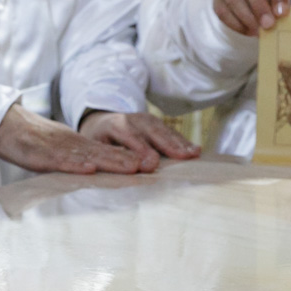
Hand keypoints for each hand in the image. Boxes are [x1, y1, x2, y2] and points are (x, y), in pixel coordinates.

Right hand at [0, 103, 146, 175]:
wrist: (3, 123)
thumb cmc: (31, 141)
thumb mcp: (59, 149)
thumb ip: (78, 160)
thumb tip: (99, 175)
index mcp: (77, 144)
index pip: (107, 151)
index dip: (130, 157)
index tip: (154, 166)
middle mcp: (71, 144)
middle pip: (103, 152)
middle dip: (128, 159)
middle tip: (153, 166)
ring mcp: (55, 148)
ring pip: (86, 155)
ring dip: (109, 161)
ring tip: (132, 167)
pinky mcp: (37, 154)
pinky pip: (58, 160)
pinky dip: (74, 165)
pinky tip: (89, 169)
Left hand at [78, 110, 199, 171]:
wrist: (101, 122)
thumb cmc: (99, 141)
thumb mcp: (96, 147)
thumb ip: (108, 156)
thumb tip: (122, 171)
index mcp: (113, 125)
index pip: (128, 135)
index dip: (139, 148)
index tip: (150, 164)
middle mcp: (131, 119)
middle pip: (150, 131)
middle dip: (166, 144)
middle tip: (181, 157)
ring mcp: (145, 120)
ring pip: (163, 130)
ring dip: (179, 142)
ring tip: (192, 154)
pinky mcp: (156, 123)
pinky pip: (171, 132)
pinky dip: (183, 141)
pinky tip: (195, 150)